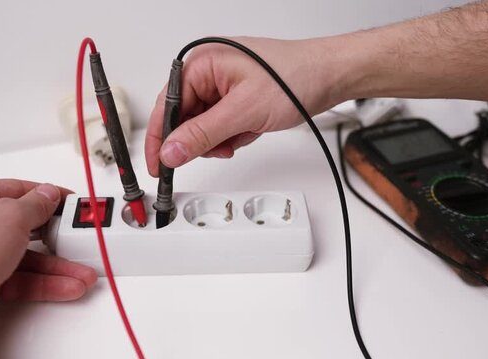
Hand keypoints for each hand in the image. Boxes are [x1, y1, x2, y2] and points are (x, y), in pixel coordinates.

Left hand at [0, 179, 97, 337]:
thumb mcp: (11, 216)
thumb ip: (36, 204)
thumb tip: (48, 194)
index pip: (12, 190)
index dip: (43, 195)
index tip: (66, 201)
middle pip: (22, 228)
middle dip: (56, 237)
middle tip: (76, 238)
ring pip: (24, 259)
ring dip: (56, 267)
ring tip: (81, 272)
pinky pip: (20, 281)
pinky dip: (44, 284)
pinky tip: (65, 286)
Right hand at [145, 36, 346, 171]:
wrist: (329, 77)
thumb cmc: (295, 78)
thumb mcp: (243, 111)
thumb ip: (203, 134)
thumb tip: (171, 151)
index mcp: (202, 64)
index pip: (166, 106)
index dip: (160, 138)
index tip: (158, 165)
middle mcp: (209, 72)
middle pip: (184, 118)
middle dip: (200, 140)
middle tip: (216, 149)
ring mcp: (223, 85)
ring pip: (203, 125)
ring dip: (219, 139)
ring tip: (240, 136)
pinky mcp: (237, 97)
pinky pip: (221, 125)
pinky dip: (233, 135)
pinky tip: (250, 130)